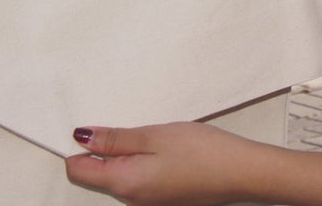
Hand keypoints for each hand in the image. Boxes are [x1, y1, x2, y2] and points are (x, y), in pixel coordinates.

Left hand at [65, 122, 268, 205]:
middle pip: (97, 174)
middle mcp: (130, 199)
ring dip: (127, 153)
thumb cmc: (204, 153)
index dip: (79, 145)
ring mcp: (147, 201)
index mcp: (123, 183)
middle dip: (105, 148)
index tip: (95, 124)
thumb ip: (116, 139)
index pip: (77, 169)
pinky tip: (166, 148)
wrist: (244, 173)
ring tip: (155, 136)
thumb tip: (82, 137)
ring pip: (119, 175)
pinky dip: (142, 162)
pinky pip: (138, 180)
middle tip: (134, 126)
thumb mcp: (156, 135)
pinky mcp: (162, 198)